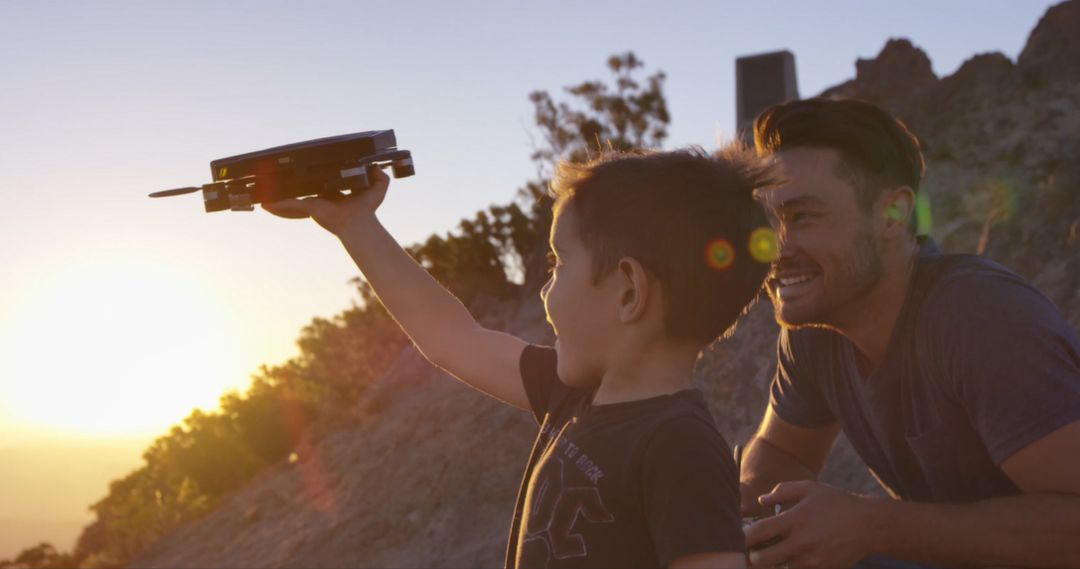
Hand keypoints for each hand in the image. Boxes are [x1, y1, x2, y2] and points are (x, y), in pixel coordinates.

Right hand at [261, 166, 389, 234]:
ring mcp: (314, 203)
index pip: (321, 183)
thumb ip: (380, 176)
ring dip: (279, 197)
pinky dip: (277, 204)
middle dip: (290, 187)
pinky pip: (290, 204)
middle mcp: (321, 197)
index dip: (312, 177)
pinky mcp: (309, 207)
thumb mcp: (378, 188)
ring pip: (293, 199)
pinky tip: (265, 204)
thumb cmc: (367, 209)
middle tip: (277, 180)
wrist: (359, 222)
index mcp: (333, 192)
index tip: (303, 171)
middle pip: (303, 190)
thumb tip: (376, 166)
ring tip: (263, 194)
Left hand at [744, 481, 882, 567]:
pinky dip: (787, 566)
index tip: (738, 536)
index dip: (743, 537)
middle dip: (751, 557)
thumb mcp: (810, 488)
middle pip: (762, 560)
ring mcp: (811, 561)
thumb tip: (761, 501)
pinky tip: (788, 556)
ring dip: (769, 563)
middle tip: (749, 550)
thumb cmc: (836, 503)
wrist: (869, 526)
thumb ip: (782, 491)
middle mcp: (801, 544)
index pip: (758, 533)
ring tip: (769, 553)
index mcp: (795, 520)